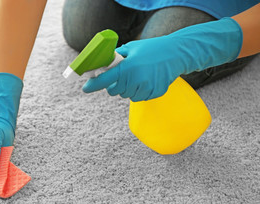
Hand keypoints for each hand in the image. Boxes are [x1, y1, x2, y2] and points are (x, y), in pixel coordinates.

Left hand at [82, 17, 241, 100]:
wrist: (176, 54)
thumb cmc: (152, 49)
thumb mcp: (131, 48)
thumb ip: (116, 57)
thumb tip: (102, 65)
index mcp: (128, 67)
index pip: (105, 80)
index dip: (93, 85)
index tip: (85, 88)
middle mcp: (136, 80)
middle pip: (114, 91)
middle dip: (114, 84)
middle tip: (122, 75)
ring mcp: (146, 88)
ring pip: (126, 95)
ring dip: (127, 88)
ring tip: (137, 75)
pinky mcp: (154, 94)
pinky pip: (138, 98)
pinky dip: (138, 91)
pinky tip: (145, 80)